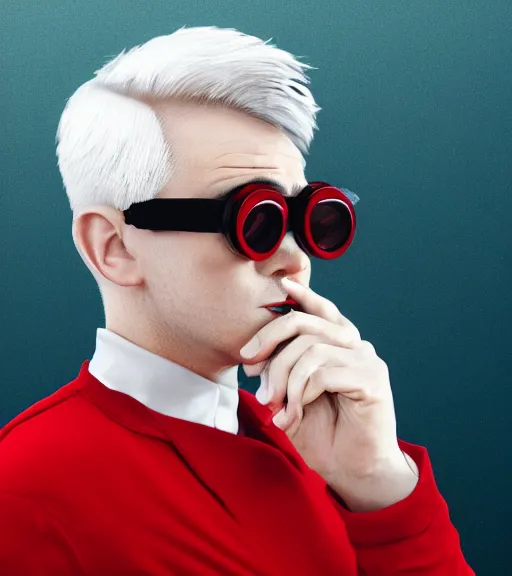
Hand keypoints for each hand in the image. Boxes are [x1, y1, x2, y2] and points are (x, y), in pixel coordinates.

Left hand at [240, 277, 418, 511]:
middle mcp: (355, 346)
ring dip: (283, 380)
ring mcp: (367, 361)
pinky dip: (300, 394)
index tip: (280, 287)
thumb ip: (280, 372)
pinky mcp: (373, 380)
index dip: (302, 296)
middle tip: (249, 371)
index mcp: (338, 345)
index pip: (321, 310)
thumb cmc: (323, 432)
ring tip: (274, 407)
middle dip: (270, 342)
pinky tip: (293, 416)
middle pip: (306, 324)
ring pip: (311, 350)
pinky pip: (324, 373)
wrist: (353, 471)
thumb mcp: (292, 397)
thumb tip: (252, 356)